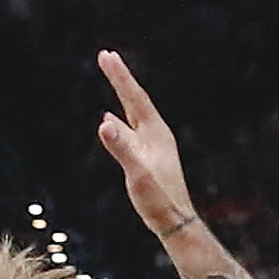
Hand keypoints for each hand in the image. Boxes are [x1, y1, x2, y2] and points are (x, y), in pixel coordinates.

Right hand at [95, 50, 199, 236]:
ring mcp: (153, 145)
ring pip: (134, 113)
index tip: (106, 55)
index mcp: (156, 133)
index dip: (120, 76)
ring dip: (121, 95)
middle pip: (136, 100)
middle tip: (106, 56)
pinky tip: (110, 120)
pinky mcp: (148, 157)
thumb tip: (104, 123)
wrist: (175, 222)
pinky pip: (131, 130)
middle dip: (120, 78)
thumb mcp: (137, 174)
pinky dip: (119, 120)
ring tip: (112, 77)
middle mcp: (157, 135)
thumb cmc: (158, 201)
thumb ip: (121, 148)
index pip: (135, 98)